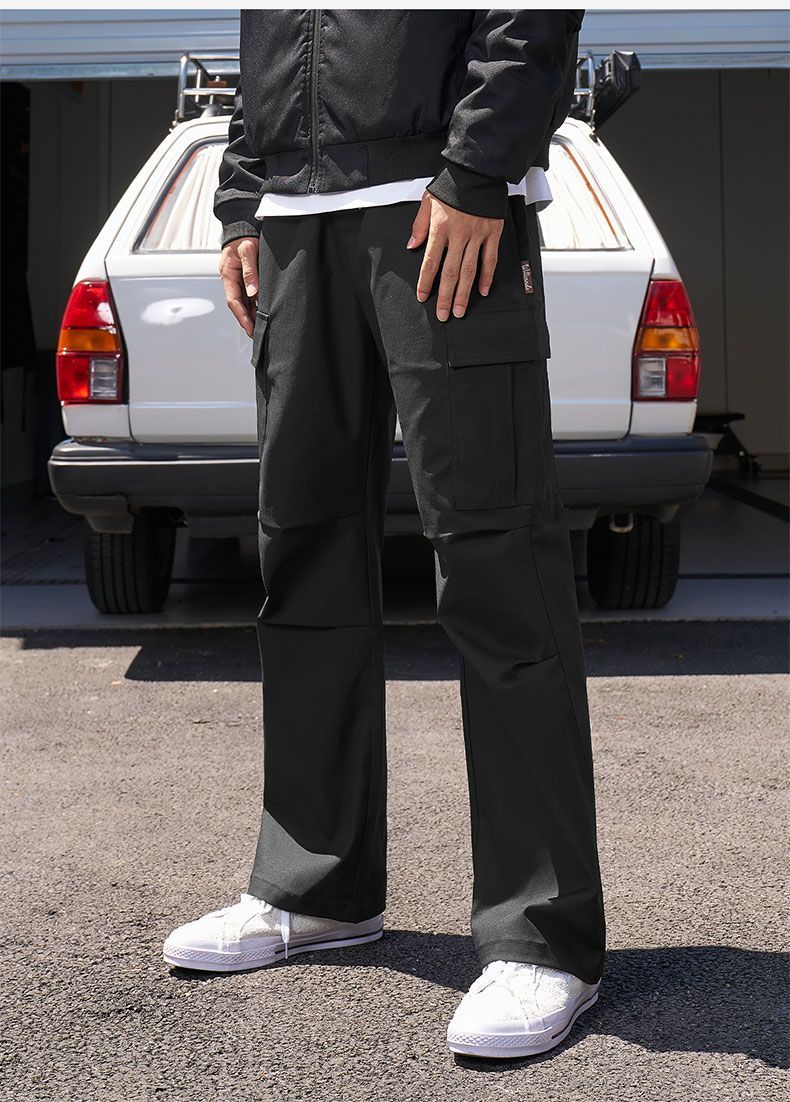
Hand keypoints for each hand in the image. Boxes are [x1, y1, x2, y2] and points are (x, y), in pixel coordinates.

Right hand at [219, 237, 259, 336]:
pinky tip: (262, 314)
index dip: (241, 317)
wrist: (243, 225)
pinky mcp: (245, 279)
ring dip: (251, 315)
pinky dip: (254, 306)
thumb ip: (250, 271)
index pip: (233, 301)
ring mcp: (238, 280)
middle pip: (238, 305)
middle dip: (246, 321)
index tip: (250, 328)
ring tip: (260, 328)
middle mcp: (232, 280)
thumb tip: (253, 292)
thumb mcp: (248, 250)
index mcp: (228, 274)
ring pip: (244, 302)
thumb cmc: (244, 236)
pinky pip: (249, 296)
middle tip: (256, 335)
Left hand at [407, 193, 503, 320]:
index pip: (431, 261)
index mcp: (441, 227)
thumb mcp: (429, 200)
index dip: (426, 281)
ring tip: (459, 310)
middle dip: (445, 296)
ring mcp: (477, 235)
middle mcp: (459, 234)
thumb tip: (412, 245)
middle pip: (450, 272)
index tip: (423, 297)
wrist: (478, 170)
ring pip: (469, 270)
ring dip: (464, 293)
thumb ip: (420, 225)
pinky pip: (490, 259)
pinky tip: (482, 291)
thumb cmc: (452, 184)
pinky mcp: (492, 232)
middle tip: (443, 314)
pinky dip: (486, 276)